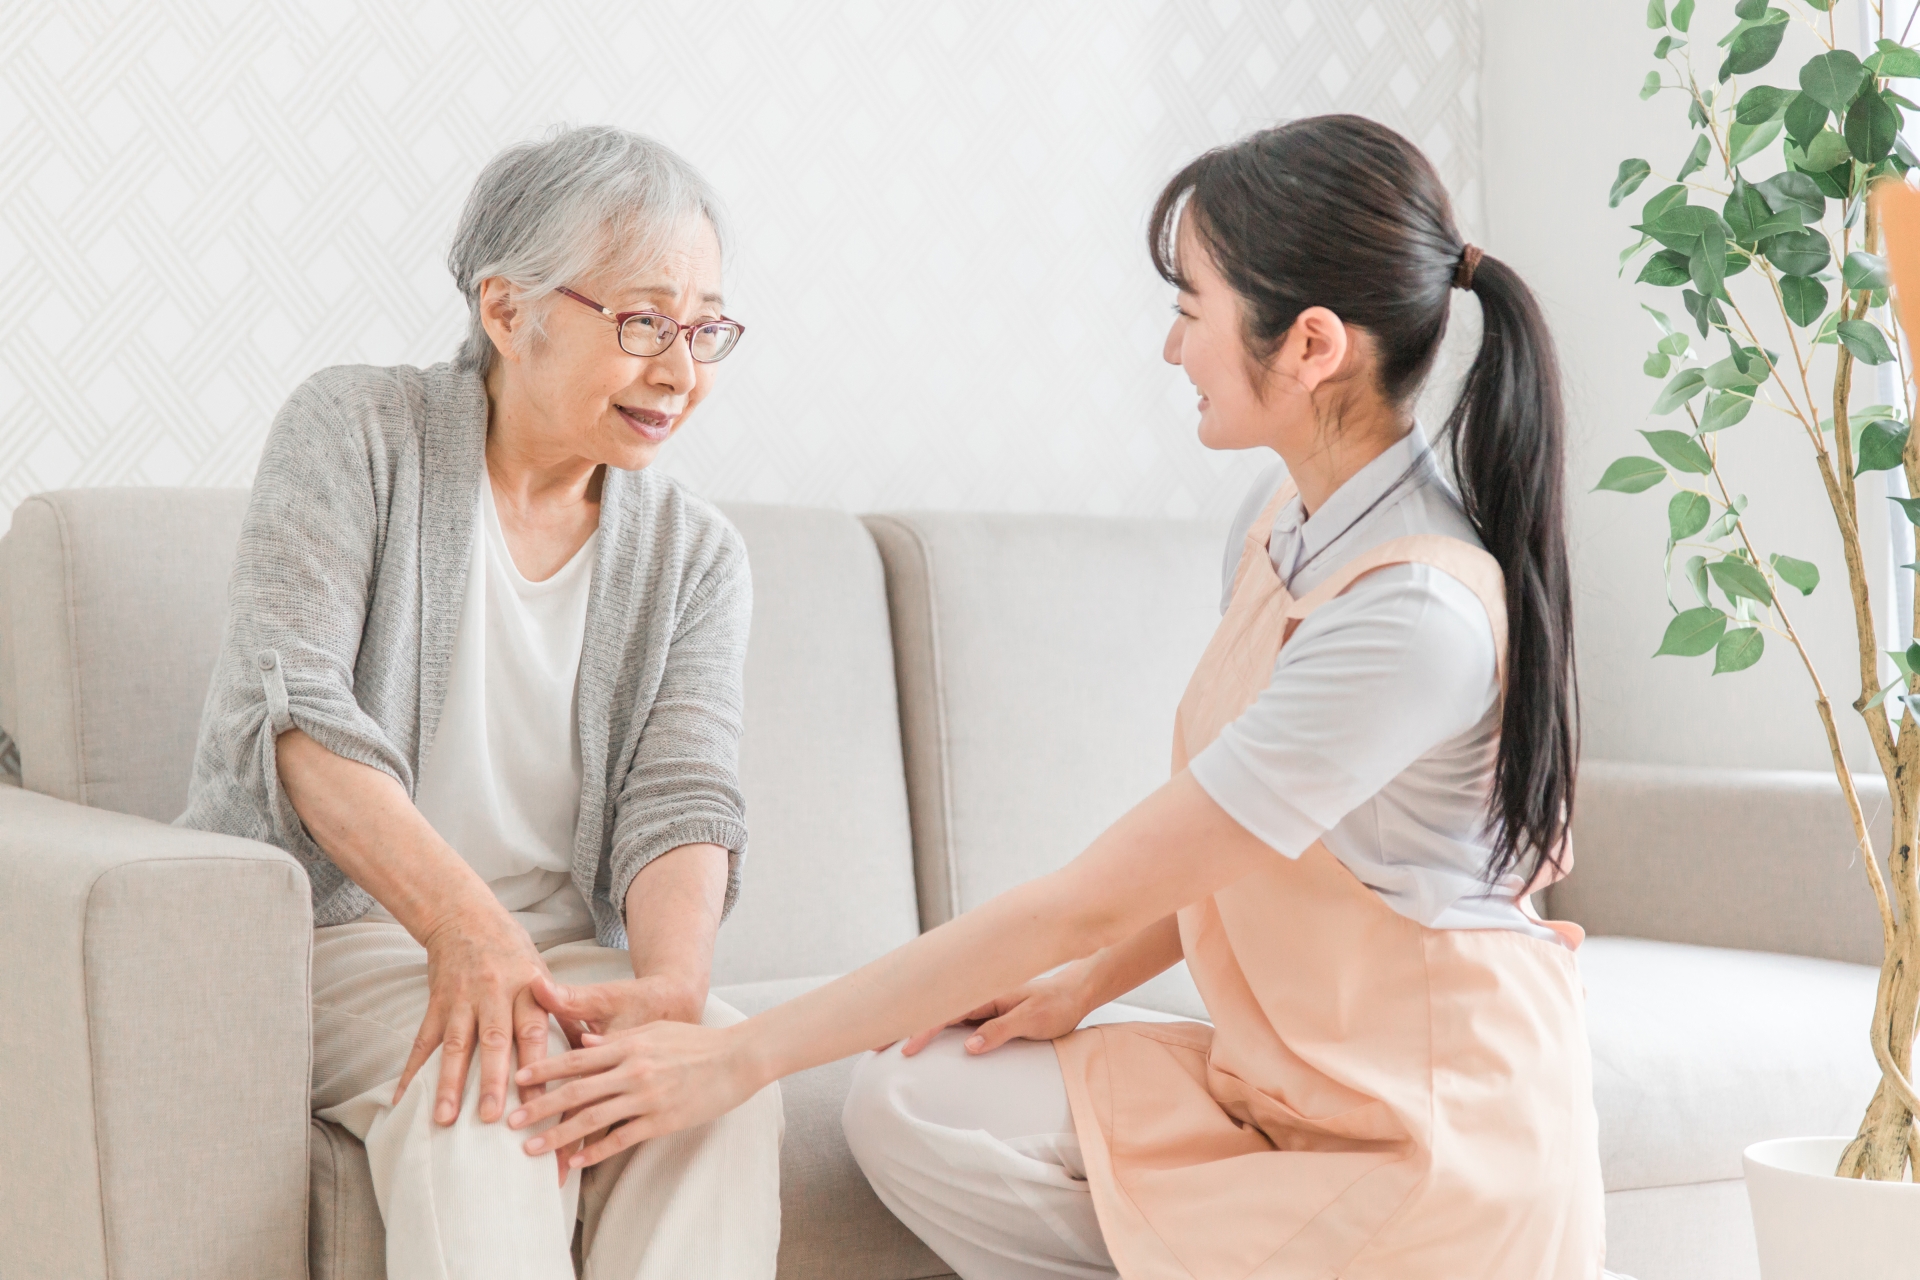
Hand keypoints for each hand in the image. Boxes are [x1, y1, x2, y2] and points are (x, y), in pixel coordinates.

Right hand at [394, 905, 552, 1127]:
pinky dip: (412, 1072)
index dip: (539, 1066)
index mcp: (528, 989)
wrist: (465, 917)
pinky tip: (404, 1099)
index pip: (534, 1032)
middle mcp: (495, 994)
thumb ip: (564, 1013)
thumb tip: (591, 1047)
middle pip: (494, 1041)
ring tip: (444, 1118)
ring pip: (455, 1045)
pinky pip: (423, 1042)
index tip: (542, 1102)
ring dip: (449, 1083)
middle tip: (491, 1118)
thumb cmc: (513, 952)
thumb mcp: (543, 975)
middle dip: (492, 1081)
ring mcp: (462, 999)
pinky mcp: (436, 1003)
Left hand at [527, 972, 707, 1172]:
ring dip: (559, 1135)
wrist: (736, 1058)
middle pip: (576, 1090)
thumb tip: (584, 1044)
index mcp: (629, 1045)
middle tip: (511, 1120)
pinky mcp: (662, 1120)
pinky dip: (596, 1151)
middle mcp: (633, 1070)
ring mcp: (647, 1097)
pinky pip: (621, 1138)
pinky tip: (576, 1161)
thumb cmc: (695, 1042)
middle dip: (540, 1106)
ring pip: (593, 1118)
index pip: (577, 1058)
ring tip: (532, 1149)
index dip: (544, 1069)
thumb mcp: (654, 1031)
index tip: (517, 1078)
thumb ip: (617, 1040)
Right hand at [897, 960, 1097, 1056]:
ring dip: (916, 1025)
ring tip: (889, 1040)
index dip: (921, 1030)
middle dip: (904, 1024)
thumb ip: (1000, 1031)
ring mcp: (980, 1001)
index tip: (902, 1048)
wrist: (1076, 993)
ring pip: (941, 1013)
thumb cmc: (1056, 1006)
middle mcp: (979, 994)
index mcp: (986, 993)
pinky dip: (934, 1025)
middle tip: (875, 1043)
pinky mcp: (986, 1009)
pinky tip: (922, 1034)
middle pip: (934, 1010)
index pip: (945, 1012)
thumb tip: (968, 1046)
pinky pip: (954, 1017)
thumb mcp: (1032, 1021)